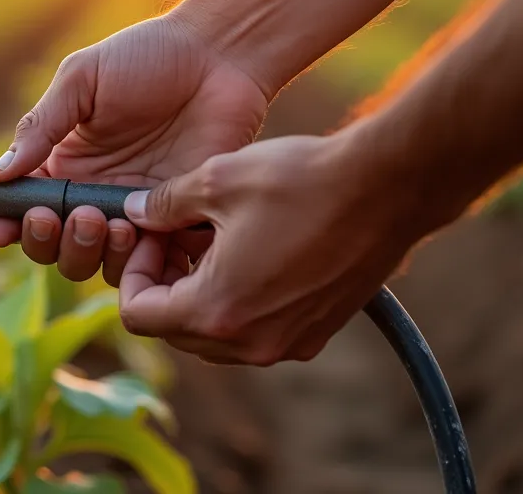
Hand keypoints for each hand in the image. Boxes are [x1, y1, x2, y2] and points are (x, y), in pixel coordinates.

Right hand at [0, 15, 269, 284]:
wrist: (220, 56)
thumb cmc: (148, 55)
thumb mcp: (82, 79)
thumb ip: (40, 127)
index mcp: (65, 165)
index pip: (22, 209)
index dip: (5, 225)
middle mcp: (94, 196)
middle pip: (55, 248)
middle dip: (50, 242)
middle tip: (62, 216)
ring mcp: (137, 213)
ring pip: (98, 263)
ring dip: (91, 252)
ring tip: (108, 221)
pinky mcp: (178, 222)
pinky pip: (152, 263)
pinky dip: (140, 262)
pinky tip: (143, 233)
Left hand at [116, 131, 463, 364]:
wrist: (389, 187)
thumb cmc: (301, 180)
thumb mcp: (216, 179)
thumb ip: (164, 203)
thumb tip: (135, 212)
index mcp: (216, 311)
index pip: (139, 316)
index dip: (132, 273)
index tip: (151, 236)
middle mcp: (250, 343)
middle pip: (175, 332)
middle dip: (165, 285)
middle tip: (176, 236)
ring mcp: (287, 343)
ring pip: (216, 336)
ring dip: (201, 294)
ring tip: (215, 241)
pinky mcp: (317, 333)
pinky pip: (257, 331)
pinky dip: (242, 301)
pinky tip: (254, 250)